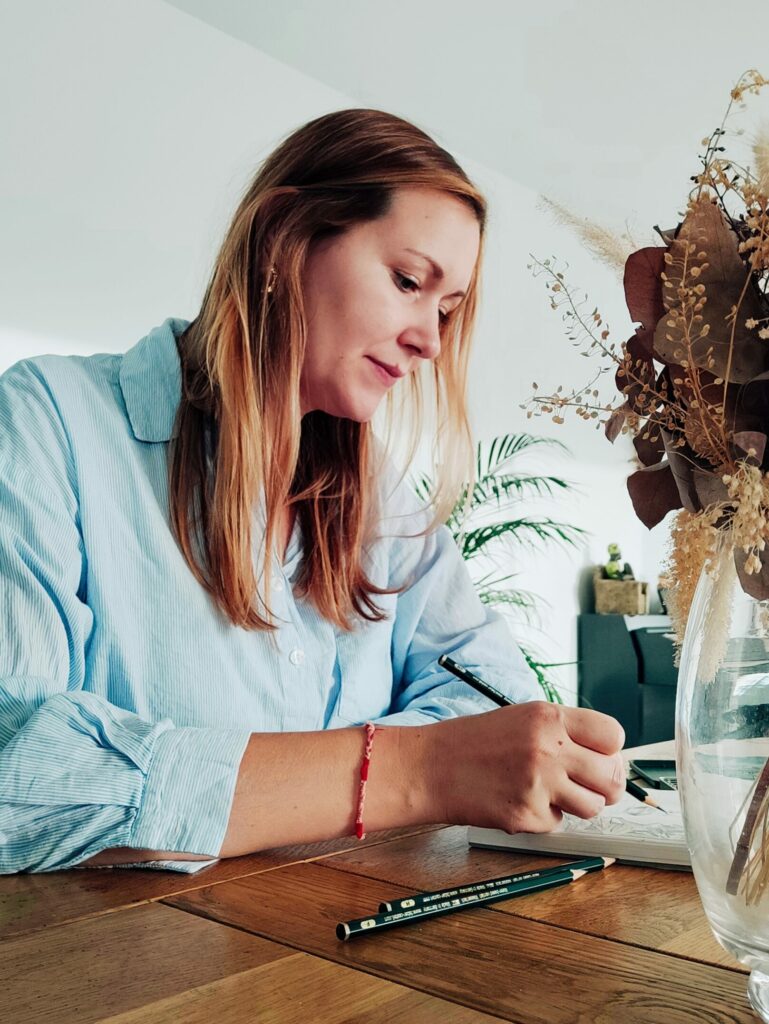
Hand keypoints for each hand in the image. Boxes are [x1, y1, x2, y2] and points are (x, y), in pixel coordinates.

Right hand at [432, 701, 625, 833]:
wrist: (431, 767)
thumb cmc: (474, 742)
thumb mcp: (523, 719)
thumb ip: (564, 733)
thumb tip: (606, 760)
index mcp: (549, 717)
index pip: (613, 735)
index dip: (610, 751)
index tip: (599, 758)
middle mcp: (549, 748)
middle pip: (611, 776)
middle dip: (604, 785)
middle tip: (584, 785)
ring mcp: (539, 784)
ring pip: (592, 806)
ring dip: (575, 804)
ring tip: (547, 791)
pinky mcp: (527, 815)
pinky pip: (557, 823)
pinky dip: (543, 817)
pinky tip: (518, 800)